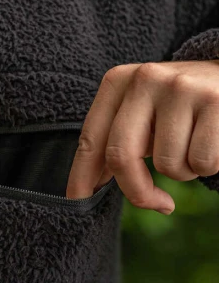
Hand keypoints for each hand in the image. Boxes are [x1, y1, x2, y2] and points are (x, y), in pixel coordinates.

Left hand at [66, 60, 218, 213]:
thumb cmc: (180, 105)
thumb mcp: (143, 112)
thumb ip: (117, 139)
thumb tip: (91, 185)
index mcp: (117, 81)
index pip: (91, 138)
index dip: (82, 176)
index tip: (77, 203)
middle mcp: (143, 79)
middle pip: (121, 154)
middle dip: (137, 191)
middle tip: (158, 203)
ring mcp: (178, 87)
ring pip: (167, 165)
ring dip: (183, 171)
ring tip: (192, 144)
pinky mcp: (213, 100)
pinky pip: (201, 162)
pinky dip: (209, 165)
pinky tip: (213, 140)